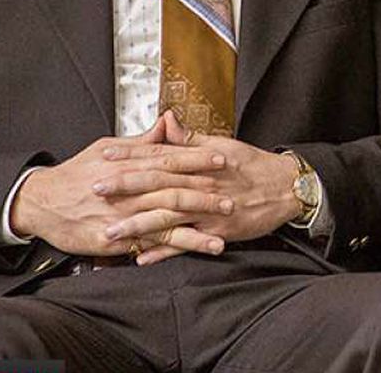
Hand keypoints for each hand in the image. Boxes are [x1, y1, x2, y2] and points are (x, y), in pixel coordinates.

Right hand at [10, 117, 231, 257]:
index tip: (222, 158)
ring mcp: (122, 215)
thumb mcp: (105, 148)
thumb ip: (141, 140)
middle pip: (173, 187)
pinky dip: (178, 244)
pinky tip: (200, 247)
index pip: (168, 158)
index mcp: (126, 162)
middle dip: (205, 190)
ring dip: (199, 220)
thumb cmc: (76, 174)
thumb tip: (167, 122)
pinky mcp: (116, 239)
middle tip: (233, 193)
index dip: (197, 158)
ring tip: (225, 223)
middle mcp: (127, 188)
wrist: (40, 202)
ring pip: (167, 215)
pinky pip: (152, 241)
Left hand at [97, 111, 304, 263]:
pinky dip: (164, 252)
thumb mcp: (224, 145)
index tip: (104, 156)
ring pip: (168, 217)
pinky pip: (187, 243)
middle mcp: (202, 185)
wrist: (287, 188)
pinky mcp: (218, 233)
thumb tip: (166, 121)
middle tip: (94, 190)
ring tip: (109, 232)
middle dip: (125, 188)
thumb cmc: (254, 165)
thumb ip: (191, 139)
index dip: (131, 156)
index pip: (160, 155)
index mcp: (201, 161)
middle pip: (158, 185)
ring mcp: (209, 211)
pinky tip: (141, 258)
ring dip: (137, 225)